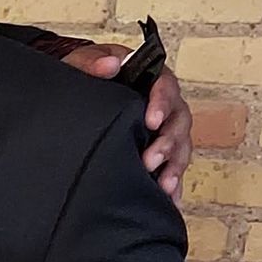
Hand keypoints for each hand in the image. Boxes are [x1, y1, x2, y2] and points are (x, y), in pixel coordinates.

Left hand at [58, 45, 192, 197]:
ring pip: (180, 145)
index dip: (162, 104)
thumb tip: (110, 64)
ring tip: (163, 185)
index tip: (151, 120)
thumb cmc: (86, 77)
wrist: (81, 94)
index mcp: (149, 78)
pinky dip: (173, 182)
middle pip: (179, 121)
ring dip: (174, 166)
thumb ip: (92, 62)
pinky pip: (173, 166)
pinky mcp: (158, 149)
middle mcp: (163, 104)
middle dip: (168, 142)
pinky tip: (169, 198)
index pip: (165, 87)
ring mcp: (164, 128)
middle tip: (151, 160)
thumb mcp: (82, 65)